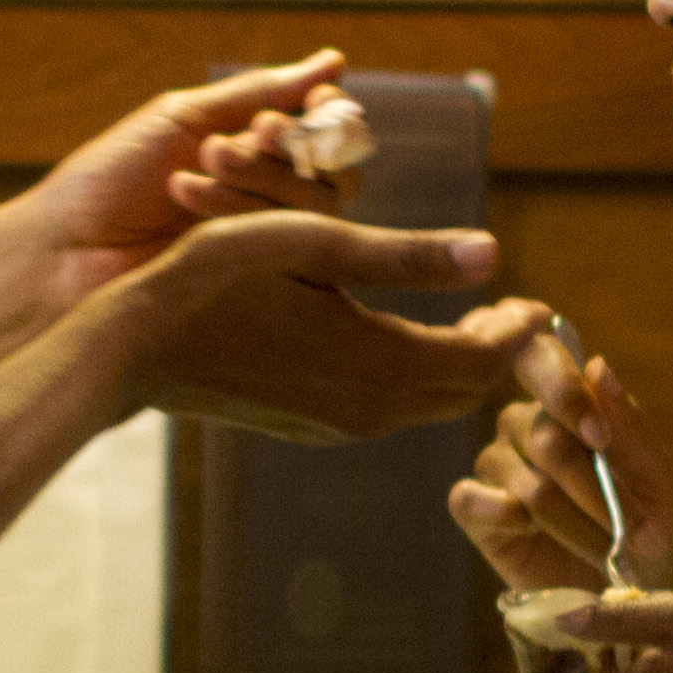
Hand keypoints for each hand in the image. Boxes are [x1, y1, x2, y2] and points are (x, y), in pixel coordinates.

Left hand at [0, 49, 370, 369]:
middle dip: (286, 148)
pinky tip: (183, 198)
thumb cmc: (108, 182)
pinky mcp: (258, 290)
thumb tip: (335, 60)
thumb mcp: (181, 120)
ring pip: (316, 209)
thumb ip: (257, 92)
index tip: (315, 101)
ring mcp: (265, 248)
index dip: (329, 114)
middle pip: (333, 172)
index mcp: (255, 156)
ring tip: (187, 173)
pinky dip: (241, 213)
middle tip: (223, 145)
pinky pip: (290, 250)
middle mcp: (269, 202)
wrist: (60, 255)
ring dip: (255, 179)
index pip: (328, 133)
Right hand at [106, 207, 549, 442]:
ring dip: (459, 365)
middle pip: (464, 390)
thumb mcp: (314, 246)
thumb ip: (408, 256)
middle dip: (499, 353)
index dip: (520, 331)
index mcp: (379, 363)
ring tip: (475, 320)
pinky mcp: (312, 426)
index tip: (539, 302)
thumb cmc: (215, 279)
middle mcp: (369, 410)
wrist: (133, 348)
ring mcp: (339, 425)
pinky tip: (409, 340)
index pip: (484, 358)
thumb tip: (493, 255)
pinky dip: (418, 378)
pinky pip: (390, 409)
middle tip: (516, 310)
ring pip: (428, 403)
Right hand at [452, 325, 672, 593]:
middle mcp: (524, 423)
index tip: (602, 442)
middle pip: (547, 442)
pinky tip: (536, 537)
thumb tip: (596, 365)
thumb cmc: (649, 522)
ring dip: (576, 526)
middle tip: (630, 531)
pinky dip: (511, 523)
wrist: (634, 587)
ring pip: (527, 487)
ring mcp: (496, 463)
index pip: (543, 360)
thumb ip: (627, 423)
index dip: (567, 396)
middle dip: (596, 494)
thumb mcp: (655, 475)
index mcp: (568, 401)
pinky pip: (470, 499)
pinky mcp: (474, 506)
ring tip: (607, 550)